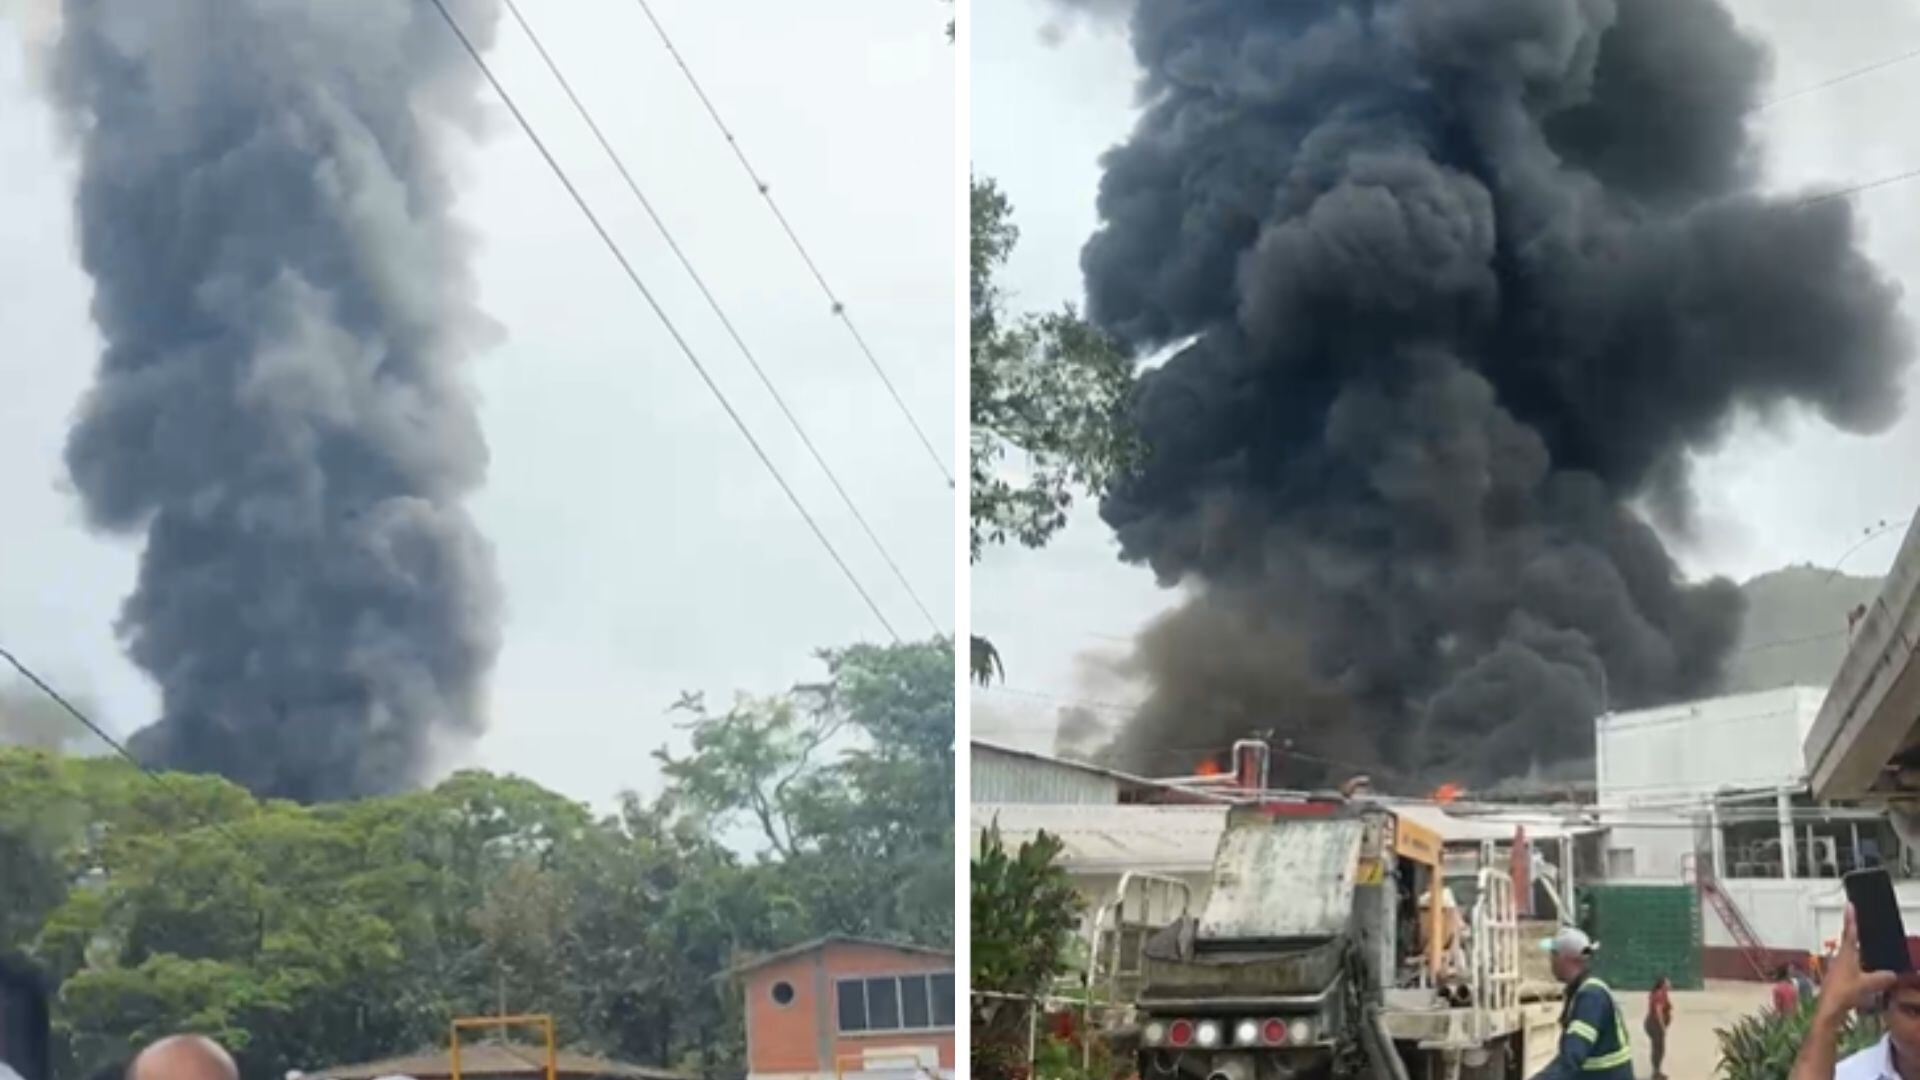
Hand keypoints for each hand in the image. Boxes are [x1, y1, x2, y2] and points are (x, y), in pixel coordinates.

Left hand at [1815, 904, 1899, 1021]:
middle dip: (1854, 932)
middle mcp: (1840, 958)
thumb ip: (1881, 978)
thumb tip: (1893, 974)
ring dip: (1857, 950)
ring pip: (1850, 954)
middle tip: (1858, 922)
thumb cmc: (1843, 993)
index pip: (1849, 932)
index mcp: (1846, 954)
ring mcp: (1837, 967)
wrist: (1828, 1009)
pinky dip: (1858, 965)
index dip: (1851, 918)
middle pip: (1848, 941)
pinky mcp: (1838, 978)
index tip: (1849, 905)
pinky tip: (1864, 972)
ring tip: (1866, 947)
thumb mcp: (1866, 984)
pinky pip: (1851, 966)